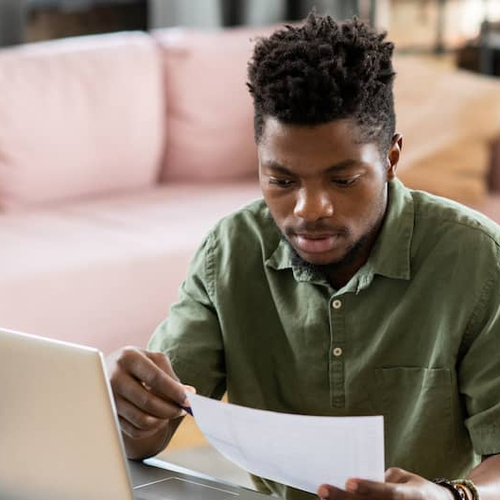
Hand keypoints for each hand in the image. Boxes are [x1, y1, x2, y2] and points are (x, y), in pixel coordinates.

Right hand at [106, 346, 194, 439]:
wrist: (110, 369)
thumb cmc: (138, 363)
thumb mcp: (154, 360)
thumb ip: (171, 376)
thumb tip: (189, 394)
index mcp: (129, 358)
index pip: (155, 378)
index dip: (174, 391)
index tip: (188, 400)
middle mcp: (115, 377)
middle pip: (147, 401)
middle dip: (170, 409)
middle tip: (183, 410)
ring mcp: (109, 398)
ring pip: (141, 419)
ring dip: (162, 421)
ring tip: (170, 414)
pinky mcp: (109, 415)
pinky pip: (134, 430)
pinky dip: (151, 430)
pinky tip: (158, 420)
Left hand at [317, 467, 454, 499]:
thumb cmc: (416, 490)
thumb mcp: (405, 479)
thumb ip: (384, 479)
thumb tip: (359, 480)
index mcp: (409, 495)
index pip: (387, 492)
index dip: (368, 487)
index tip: (349, 482)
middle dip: (343, 498)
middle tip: (323, 489)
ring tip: (324, 497)